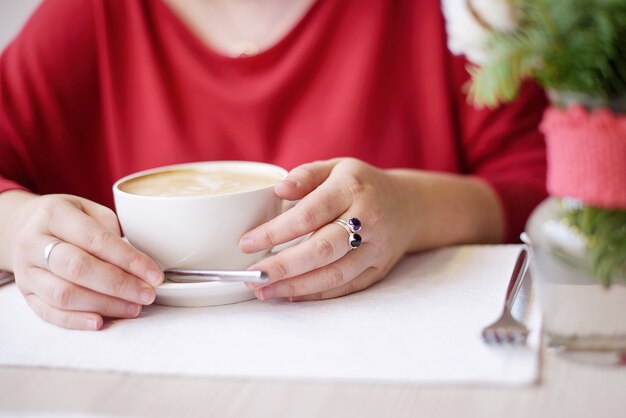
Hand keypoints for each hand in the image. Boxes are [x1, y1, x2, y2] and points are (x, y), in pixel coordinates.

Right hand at [9, 194, 162, 329]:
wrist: (22, 227)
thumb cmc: (67, 219)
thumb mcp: (88, 209)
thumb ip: (112, 230)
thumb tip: (140, 261)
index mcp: (55, 214)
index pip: (96, 239)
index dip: (128, 259)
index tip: (154, 275)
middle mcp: (34, 242)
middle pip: (78, 268)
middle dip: (119, 285)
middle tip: (147, 294)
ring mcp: (26, 270)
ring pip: (64, 294)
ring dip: (104, 304)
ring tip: (133, 308)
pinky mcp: (25, 294)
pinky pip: (48, 312)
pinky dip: (76, 320)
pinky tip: (100, 321)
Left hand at [239, 158, 416, 300]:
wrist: (408, 206)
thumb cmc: (361, 185)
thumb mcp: (335, 167)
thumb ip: (306, 175)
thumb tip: (278, 190)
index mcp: (351, 190)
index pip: (309, 214)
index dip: (276, 232)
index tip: (247, 243)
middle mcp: (368, 220)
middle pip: (322, 250)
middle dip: (283, 267)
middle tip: (252, 276)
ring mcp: (375, 249)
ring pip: (334, 274)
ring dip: (296, 286)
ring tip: (264, 291)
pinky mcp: (377, 270)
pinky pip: (345, 286)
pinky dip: (316, 293)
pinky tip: (290, 294)